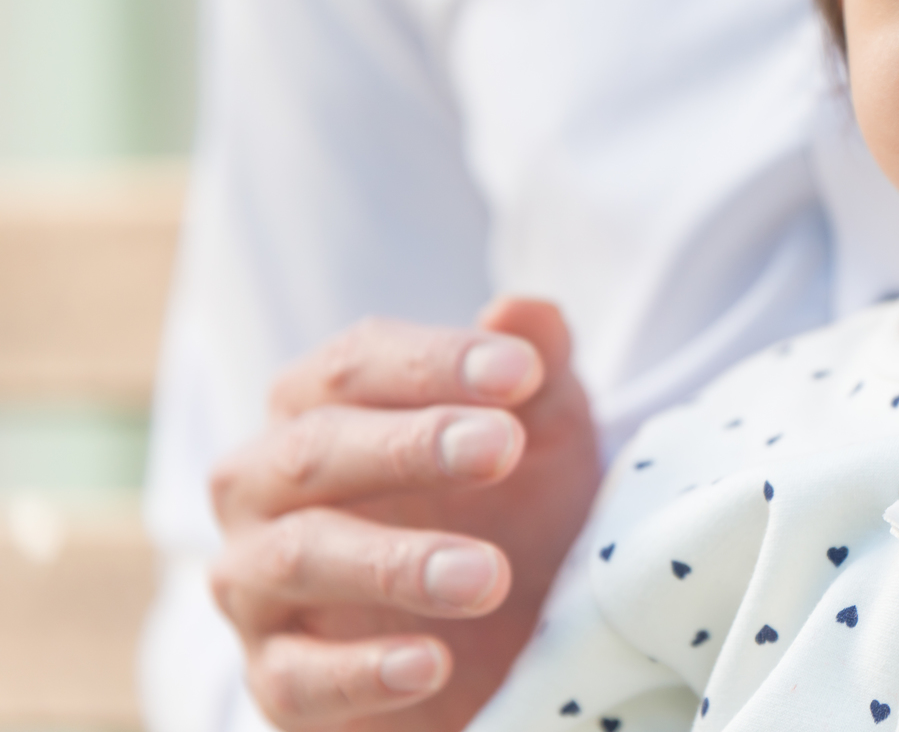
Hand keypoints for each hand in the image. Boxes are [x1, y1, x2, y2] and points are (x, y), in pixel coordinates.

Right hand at [209, 299, 599, 730]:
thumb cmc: (513, 503)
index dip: (436, 362)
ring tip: (488, 575)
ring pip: (297, 558)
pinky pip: (294, 677)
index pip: (353, 365)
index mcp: (318, 408)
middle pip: (314, 449)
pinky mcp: (276, 680)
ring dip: (395, 561)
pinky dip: (362, 671)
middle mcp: (264, 485)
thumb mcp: (546, 431)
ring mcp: (258, 585)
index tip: (523, 371)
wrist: (511, 632)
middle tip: (503, 447)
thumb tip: (522, 311)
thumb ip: (538, 368)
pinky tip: (433, 663)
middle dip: (411, 445)